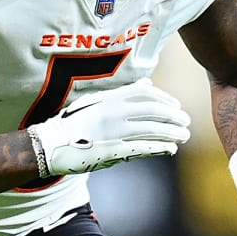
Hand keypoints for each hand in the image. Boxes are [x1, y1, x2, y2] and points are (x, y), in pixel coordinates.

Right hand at [28, 82, 190, 175]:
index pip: (146, 94)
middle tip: (186, 121)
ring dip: (172, 133)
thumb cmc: (73, 122)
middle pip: (154, 112)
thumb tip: (148, 83)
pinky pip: (142, 149)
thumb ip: (123, 93)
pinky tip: (171, 148)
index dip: (165, 99)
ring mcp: (114, 133)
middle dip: (174, 117)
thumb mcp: (96, 101)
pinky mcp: (112, 151)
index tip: (176, 106)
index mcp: (110, 99)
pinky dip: (159, 148)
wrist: (50, 145)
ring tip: (184, 135)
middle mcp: (114, 113)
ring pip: (152, 130)